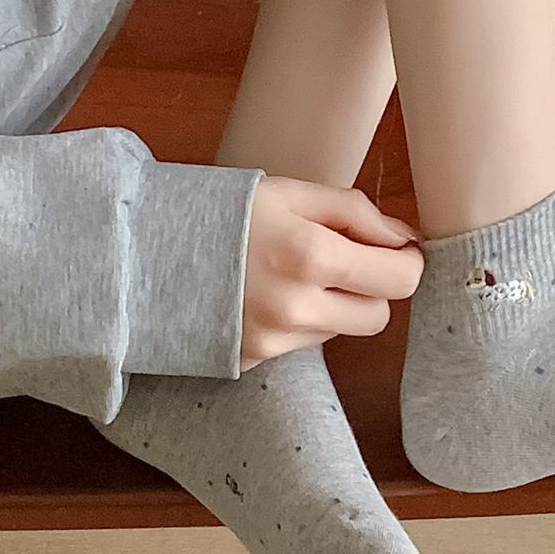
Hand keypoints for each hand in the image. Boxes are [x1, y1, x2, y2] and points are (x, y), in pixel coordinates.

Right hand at [240, 177, 423, 367]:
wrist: (148, 252)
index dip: (406, 262)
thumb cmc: (224, 211)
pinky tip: (268, 294)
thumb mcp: (292, 192)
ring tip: (294, 273)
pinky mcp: (256, 361)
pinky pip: (303, 345)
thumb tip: (403, 237)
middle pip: (379, 316)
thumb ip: (355, 212)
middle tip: (346, 259)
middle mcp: (298, 308)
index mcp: (313, 256)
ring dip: (334, 305)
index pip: (400, 280)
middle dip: (373, 287)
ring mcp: (275, 341)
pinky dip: (300, 322)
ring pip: (341, 331)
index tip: (396, 249)